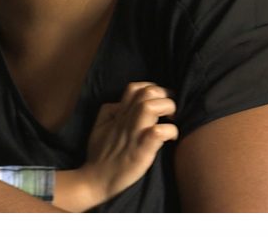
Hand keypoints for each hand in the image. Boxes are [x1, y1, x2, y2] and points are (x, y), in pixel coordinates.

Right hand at [71, 82, 177, 208]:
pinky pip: (156, 133)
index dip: (152, 88)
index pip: (135, 88)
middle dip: (165, 95)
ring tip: (172, 119)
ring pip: (150, 107)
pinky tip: (171, 139)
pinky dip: (169, 131)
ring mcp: (134, 135)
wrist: (95, 181)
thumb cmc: (99, 155)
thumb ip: (110, 111)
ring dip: (167, 108)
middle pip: (146, 92)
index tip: (161, 100)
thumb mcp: (99, 126)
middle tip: (170, 110)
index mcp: (118, 114)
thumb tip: (122, 102)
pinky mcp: (141, 151)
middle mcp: (126, 121)